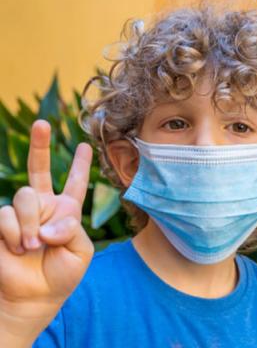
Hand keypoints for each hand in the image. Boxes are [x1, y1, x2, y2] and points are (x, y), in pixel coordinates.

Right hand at [0, 119, 93, 318]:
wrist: (34, 297)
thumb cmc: (61, 275)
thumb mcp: (80, 252)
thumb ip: (71, 231)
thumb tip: (48, 225)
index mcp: (67, 210)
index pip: (75, 183)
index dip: (79, 165)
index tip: (84, 146)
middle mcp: (43, 206)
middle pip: (39, 169)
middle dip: (40, 144)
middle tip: (43, 123)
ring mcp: (21, 214)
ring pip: (24, 196)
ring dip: (31, 223)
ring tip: (33, 246)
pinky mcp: (2, 224)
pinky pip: (5, 215)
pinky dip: (15, 233)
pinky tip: (19, 247)